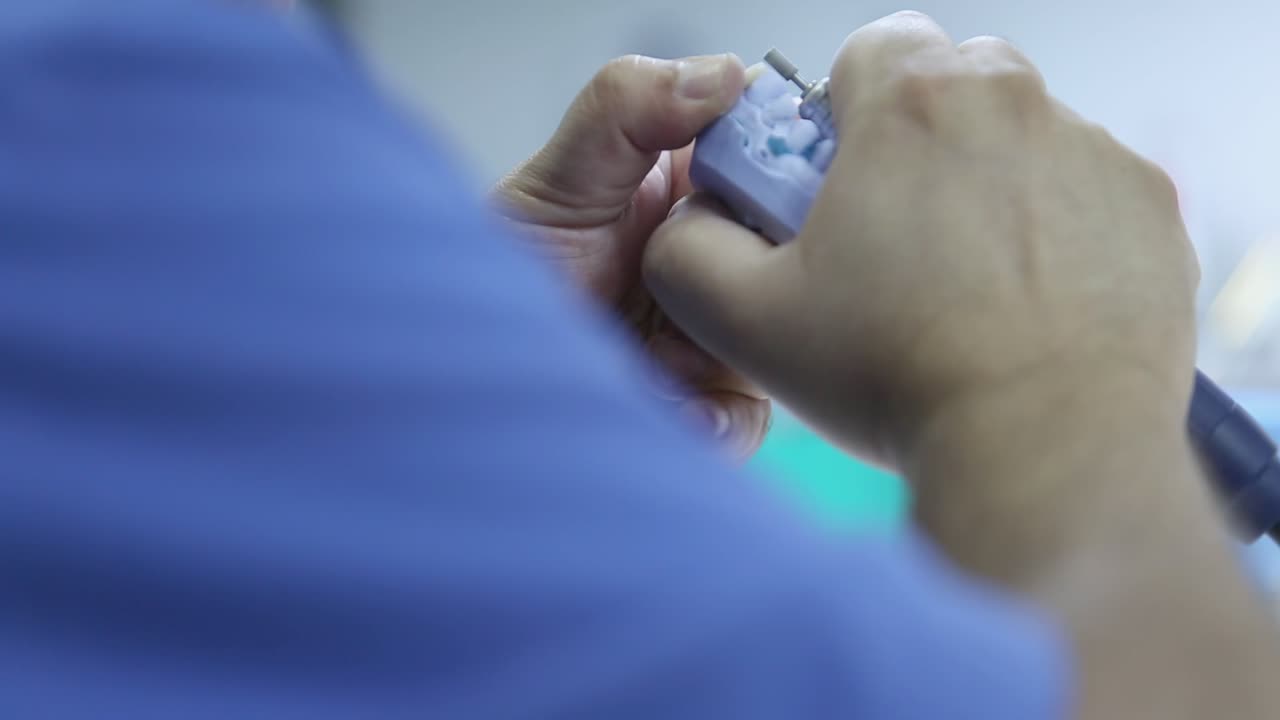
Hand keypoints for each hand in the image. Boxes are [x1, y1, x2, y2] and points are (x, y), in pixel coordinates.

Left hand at [493, 54, 769, 459]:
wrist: (473, 373)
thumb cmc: (507, 272)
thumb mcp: (558, 179)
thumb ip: (625, 109)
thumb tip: (723, 76)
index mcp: (694, 191)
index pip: (774, 154)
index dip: (791, 156)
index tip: (772, 174)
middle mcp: (718, 260)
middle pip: (795, 252)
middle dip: (761, 269)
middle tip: (708, 281)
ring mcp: (718, 334)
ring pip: (775, 335)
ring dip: (726, 346)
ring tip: (662, 353)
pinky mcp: (708, 404)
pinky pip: (745, 416)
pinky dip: (717, 417)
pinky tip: (677, 407)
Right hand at [643, 12, 1198, 466]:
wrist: (1045, 451)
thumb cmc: (900, 377)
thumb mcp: (744, 319)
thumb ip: (685, 249)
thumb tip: (688, 218)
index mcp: (915, 103)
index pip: (868, 50)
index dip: (841, 116)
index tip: (840, 184)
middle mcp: (1016, 103)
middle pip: (949, 88)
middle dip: (915, 147)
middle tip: (892, 243)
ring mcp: (1095, 153)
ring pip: (1018, 140)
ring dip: (985, 190)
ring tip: (962, 291)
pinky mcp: (1149, 209)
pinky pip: (1084, 194)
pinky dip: (1054, 233)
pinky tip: (1025, 308)